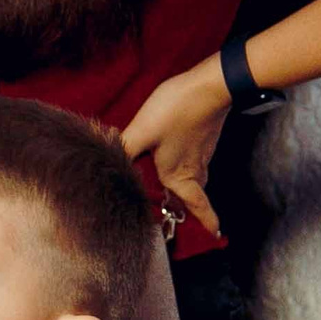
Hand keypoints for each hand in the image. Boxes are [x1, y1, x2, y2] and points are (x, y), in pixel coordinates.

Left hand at [120, 64, 229, 240]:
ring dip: (190, 191)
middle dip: (191, 210)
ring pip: (197, 179)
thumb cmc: (177, 110)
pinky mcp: (204, 138)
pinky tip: (178, 160)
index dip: (206, 221)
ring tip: (179, 196)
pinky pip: (197, 163)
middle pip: (194, 197)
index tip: (216, 234)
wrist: (211, 85)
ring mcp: (202, 153)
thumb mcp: (142, 130)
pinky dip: (189, 170)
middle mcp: (194, 169)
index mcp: (178, 175)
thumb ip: (122, 148)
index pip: (195, 207)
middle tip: (188, 220)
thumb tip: (105, 160)